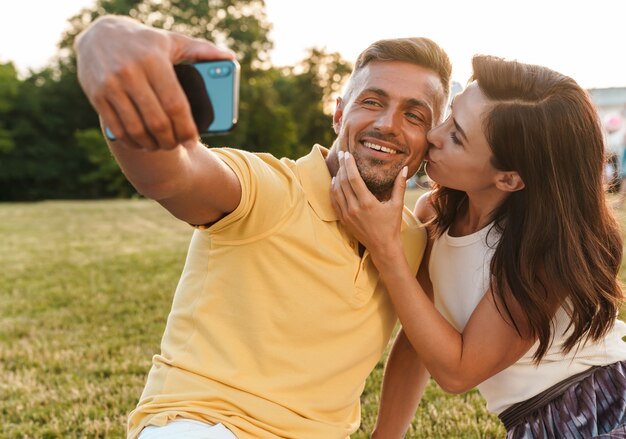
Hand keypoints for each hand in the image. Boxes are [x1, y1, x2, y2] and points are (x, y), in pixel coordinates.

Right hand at [75, 15, 234, 149]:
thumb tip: (230, 58)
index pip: (175, 104)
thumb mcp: (173, 40)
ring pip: (137, 129)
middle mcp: (130, 72)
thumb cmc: (145, 41)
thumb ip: (202, 50)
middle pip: (157, 122)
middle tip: (178, 144)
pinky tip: (142, 143)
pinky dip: (132, 142)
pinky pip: (117, 129)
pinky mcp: (96, 96)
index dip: (186, 129)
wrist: (99, 33)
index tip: (192, 141)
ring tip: (162, 145)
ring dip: (152, 144)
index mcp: (153, 60)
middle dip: (171, 140)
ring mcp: (111, 85)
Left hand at [330, 151, 406, 257]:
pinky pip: (334, 202)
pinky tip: (335, 182)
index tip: (347, 154)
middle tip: (341, 154)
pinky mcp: (343, 220)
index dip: (349, 165)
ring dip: (336, 177)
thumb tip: (405, 169)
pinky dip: (333, 190)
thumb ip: (399, 186)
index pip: (354, 179)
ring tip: (339, 167)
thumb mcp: (397, 205)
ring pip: (336, 191)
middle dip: (342, 167)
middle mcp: (354, 208)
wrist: (382, 247)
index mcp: (367, 203)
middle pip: (343, 182)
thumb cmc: (391, 226)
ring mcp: (347, 215)